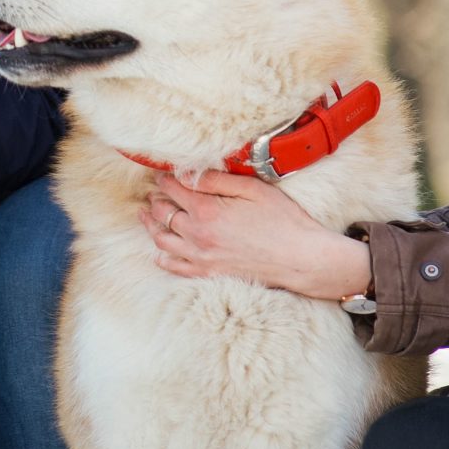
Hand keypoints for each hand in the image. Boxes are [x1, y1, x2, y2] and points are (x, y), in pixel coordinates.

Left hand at [142, 169, 372, 300]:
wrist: (301, 259)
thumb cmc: (283, 220)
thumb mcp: (252, 189)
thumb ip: (216, 181)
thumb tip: (187, 174)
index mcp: (207, 210)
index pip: (174, 190)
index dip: (165, 180)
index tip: (162, 175)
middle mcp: (198, 235)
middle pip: (163, 214)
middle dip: (156, 200)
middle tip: (154, 193)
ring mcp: (202, 258)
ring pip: (163, 240)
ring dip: (151, 226)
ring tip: (146, 216)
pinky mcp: (209, 274)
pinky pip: (175, 267)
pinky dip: (163, 257)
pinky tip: (160, 252)